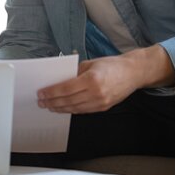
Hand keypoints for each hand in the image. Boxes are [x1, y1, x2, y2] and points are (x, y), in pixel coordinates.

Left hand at [37, 45, 174, 113]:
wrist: (133, 73)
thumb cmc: (112, 65)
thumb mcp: (91, 63)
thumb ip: (75, 72)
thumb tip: (59, 81)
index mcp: (92, 79)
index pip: (65, 89)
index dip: (51, 92)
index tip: (41, 93)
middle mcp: (96, 93)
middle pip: (68, 101)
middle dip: (52, 102)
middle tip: (41, 102)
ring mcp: (100, 102)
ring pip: (74, 108)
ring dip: (60, 108)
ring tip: (50, 106)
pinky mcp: (103, 108)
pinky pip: (83, 111)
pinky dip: (71, 109)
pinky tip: (64, 107)